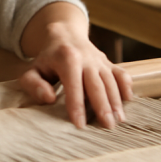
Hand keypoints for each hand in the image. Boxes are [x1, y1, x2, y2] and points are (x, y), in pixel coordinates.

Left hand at [19, 4, 132, 128]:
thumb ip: (34, 85)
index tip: (80, 125)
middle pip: (97, 84)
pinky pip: (121, 74)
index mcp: (67, 58)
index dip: (76, 105)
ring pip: (111, 81)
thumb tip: (48, 98)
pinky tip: (128, 100)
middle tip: (108, 126)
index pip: (73, 85)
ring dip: (116, 101)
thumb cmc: (47, 59)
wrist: (64, 35)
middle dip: (103, 106)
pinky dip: (126, 86)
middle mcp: (86, 58)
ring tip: (119, 120)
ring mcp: (100, 60)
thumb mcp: (32, 70)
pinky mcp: (109, 63)